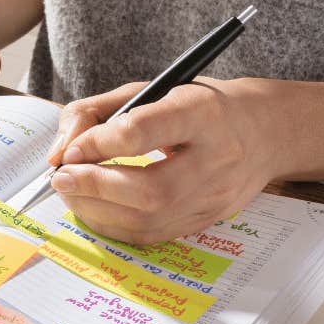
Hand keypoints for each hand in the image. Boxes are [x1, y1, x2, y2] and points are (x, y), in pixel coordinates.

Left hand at [45, 79, 277, 244]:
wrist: (264, 131)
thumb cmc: (198, 106)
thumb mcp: (149, 89)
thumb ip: (96, 112)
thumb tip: (59, 152)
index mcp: (202, 112)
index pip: (143, 131)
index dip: (98, 144)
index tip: (70, 151)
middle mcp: (216, 157)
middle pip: (150, 189)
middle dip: (94, 187)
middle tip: (62, 179)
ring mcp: (216, 195)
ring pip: (150, 219)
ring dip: (98, 211)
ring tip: (72, 193)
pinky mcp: (210, 219)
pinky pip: (155, 235)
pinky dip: (115, 226)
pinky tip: (96, 209)